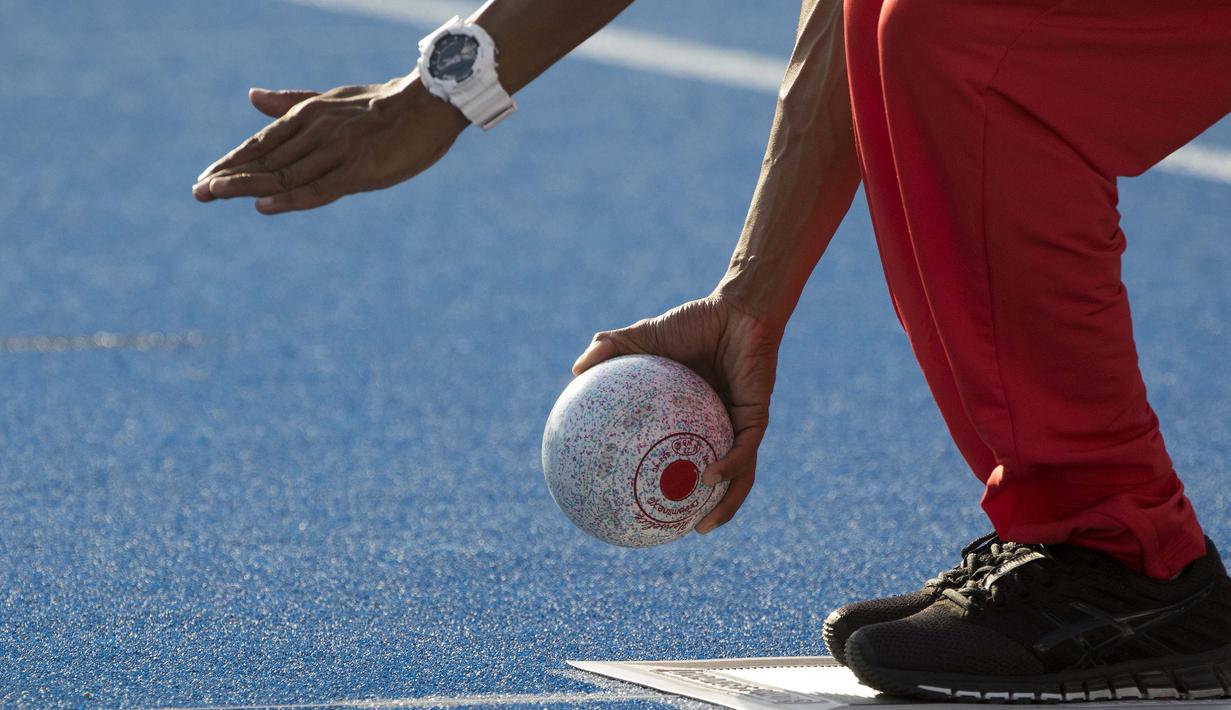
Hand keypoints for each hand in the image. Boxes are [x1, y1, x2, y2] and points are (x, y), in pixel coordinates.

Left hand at [192, 78, 468, 213]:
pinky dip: (290, 199)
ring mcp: (338, 152)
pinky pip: (319, 189)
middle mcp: (317, 132)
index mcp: (309, 115)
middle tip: (198, 192)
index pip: (262, 143)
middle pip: (266, 160)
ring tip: (213, 194)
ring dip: (247, 185)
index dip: (233, 161)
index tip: (206, 178)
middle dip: (229, 176)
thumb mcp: (332, 100)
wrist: (430, 103)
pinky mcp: (360, 171)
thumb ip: (292, 103)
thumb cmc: (384, 103)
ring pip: (285, 174)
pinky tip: (264, 206)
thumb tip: (252, 96)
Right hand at [572, 294, 780, 533]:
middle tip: (679, 533)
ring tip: (702, 526)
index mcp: (693, 418)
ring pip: (738, 476)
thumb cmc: (695, 321)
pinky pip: (744, 450)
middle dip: (704, 511)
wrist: (738, 306)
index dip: (668, 485)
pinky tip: (709, 478)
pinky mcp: (757, 416)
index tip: (643, 506)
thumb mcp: (646, 337)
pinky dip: (730, 466)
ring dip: (725, 505)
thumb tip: (575, 369)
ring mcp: (740, 425)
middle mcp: (720, 428)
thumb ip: (613, 349)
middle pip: (716, 481)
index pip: (681, 458)